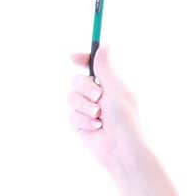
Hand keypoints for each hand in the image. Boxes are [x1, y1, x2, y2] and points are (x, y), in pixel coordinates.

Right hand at [66, 44, 145, 170]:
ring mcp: (87, 110)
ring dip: (84, 105)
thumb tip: (105, 45)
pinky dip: (83, 120)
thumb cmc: (124, 119)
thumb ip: (105, 67)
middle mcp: (98, 96)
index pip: (91, 66)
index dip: (82, 59)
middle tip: (98, 96)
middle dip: (85, 87)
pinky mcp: (80, 124)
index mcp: (110, 85)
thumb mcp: (115, 89)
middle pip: (77, 80)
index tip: (73, 58)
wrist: (121, 149)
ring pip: (71, 97)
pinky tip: (96, 128)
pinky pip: (71, 114)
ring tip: (99, 116)